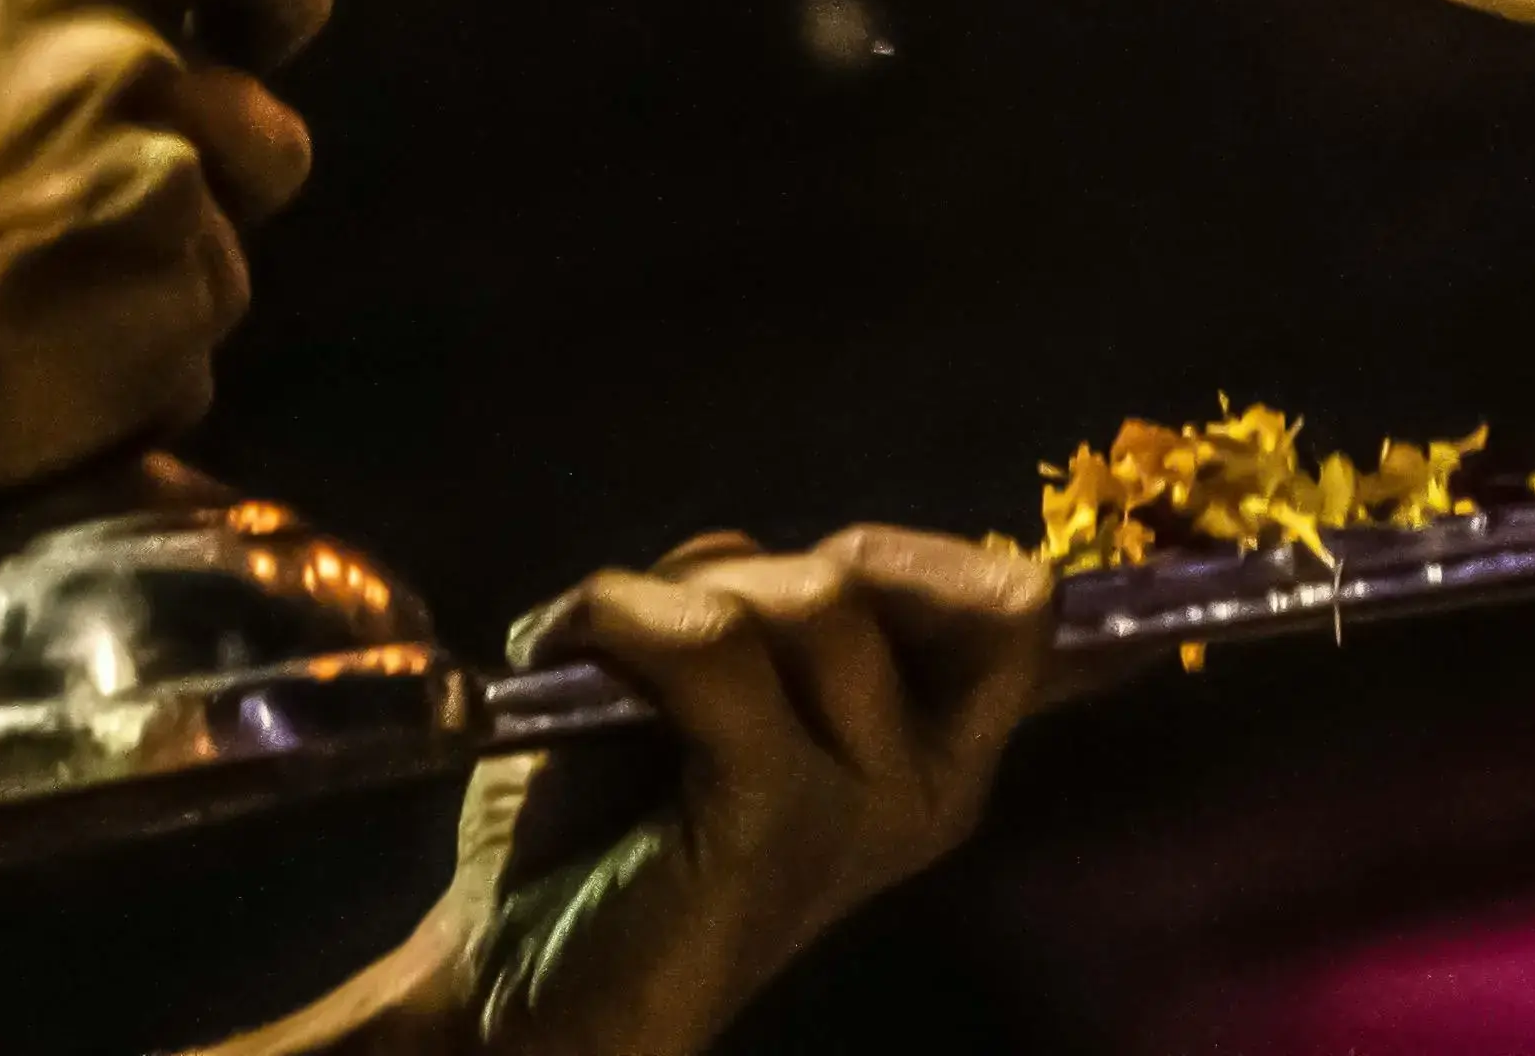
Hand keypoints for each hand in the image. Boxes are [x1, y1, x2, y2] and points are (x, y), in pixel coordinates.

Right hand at [0, 0, 328, 516]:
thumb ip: (64, 37)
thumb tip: (146, 43)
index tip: (269, 35)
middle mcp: (137, 73)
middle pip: (268, 136)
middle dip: (213, 195)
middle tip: (97, 239)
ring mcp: (166, 194)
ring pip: (226, 261)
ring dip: (161, 300)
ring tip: (40, 320)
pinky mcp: (172, 314)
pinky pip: (191, 364)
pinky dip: (134, 389)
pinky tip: (39, 386)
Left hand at [424, 527, 1054, 1055]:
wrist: (508, 982)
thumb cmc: (609, 827)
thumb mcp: (715, 681)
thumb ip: (764, 602)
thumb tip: (764, 552)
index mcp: (936, 752)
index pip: (1026, 632)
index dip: (1019, 579)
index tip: (975, 582)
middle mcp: (935, 784)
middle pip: (921, 580)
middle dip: (803, 564)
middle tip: (699, 617)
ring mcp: (865, 809)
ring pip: (820, 603)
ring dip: (688, 594)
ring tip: (604, 646)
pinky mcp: (775, 823)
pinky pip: (717, 648)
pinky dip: (623, 616)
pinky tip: (558, 643)